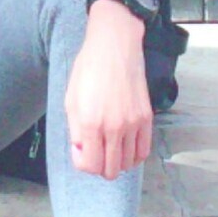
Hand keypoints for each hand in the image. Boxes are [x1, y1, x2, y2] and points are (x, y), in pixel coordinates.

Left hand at [65, 1, 153, 180]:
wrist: (114, 46)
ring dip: (117, 162)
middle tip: (95, 152)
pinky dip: (134, 156)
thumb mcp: (71, 101)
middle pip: (110, 170)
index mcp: (91, 124)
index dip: (83, 163)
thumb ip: (75, 131)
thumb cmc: (89, 70)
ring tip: (110, 148)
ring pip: (128, 163)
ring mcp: (133, 124)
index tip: (80, 150)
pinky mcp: (146, 117)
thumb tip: (82, 152)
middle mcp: (114, 128)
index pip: (90, 165)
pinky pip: (144, 151)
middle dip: (100, 167)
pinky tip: (125, 148)